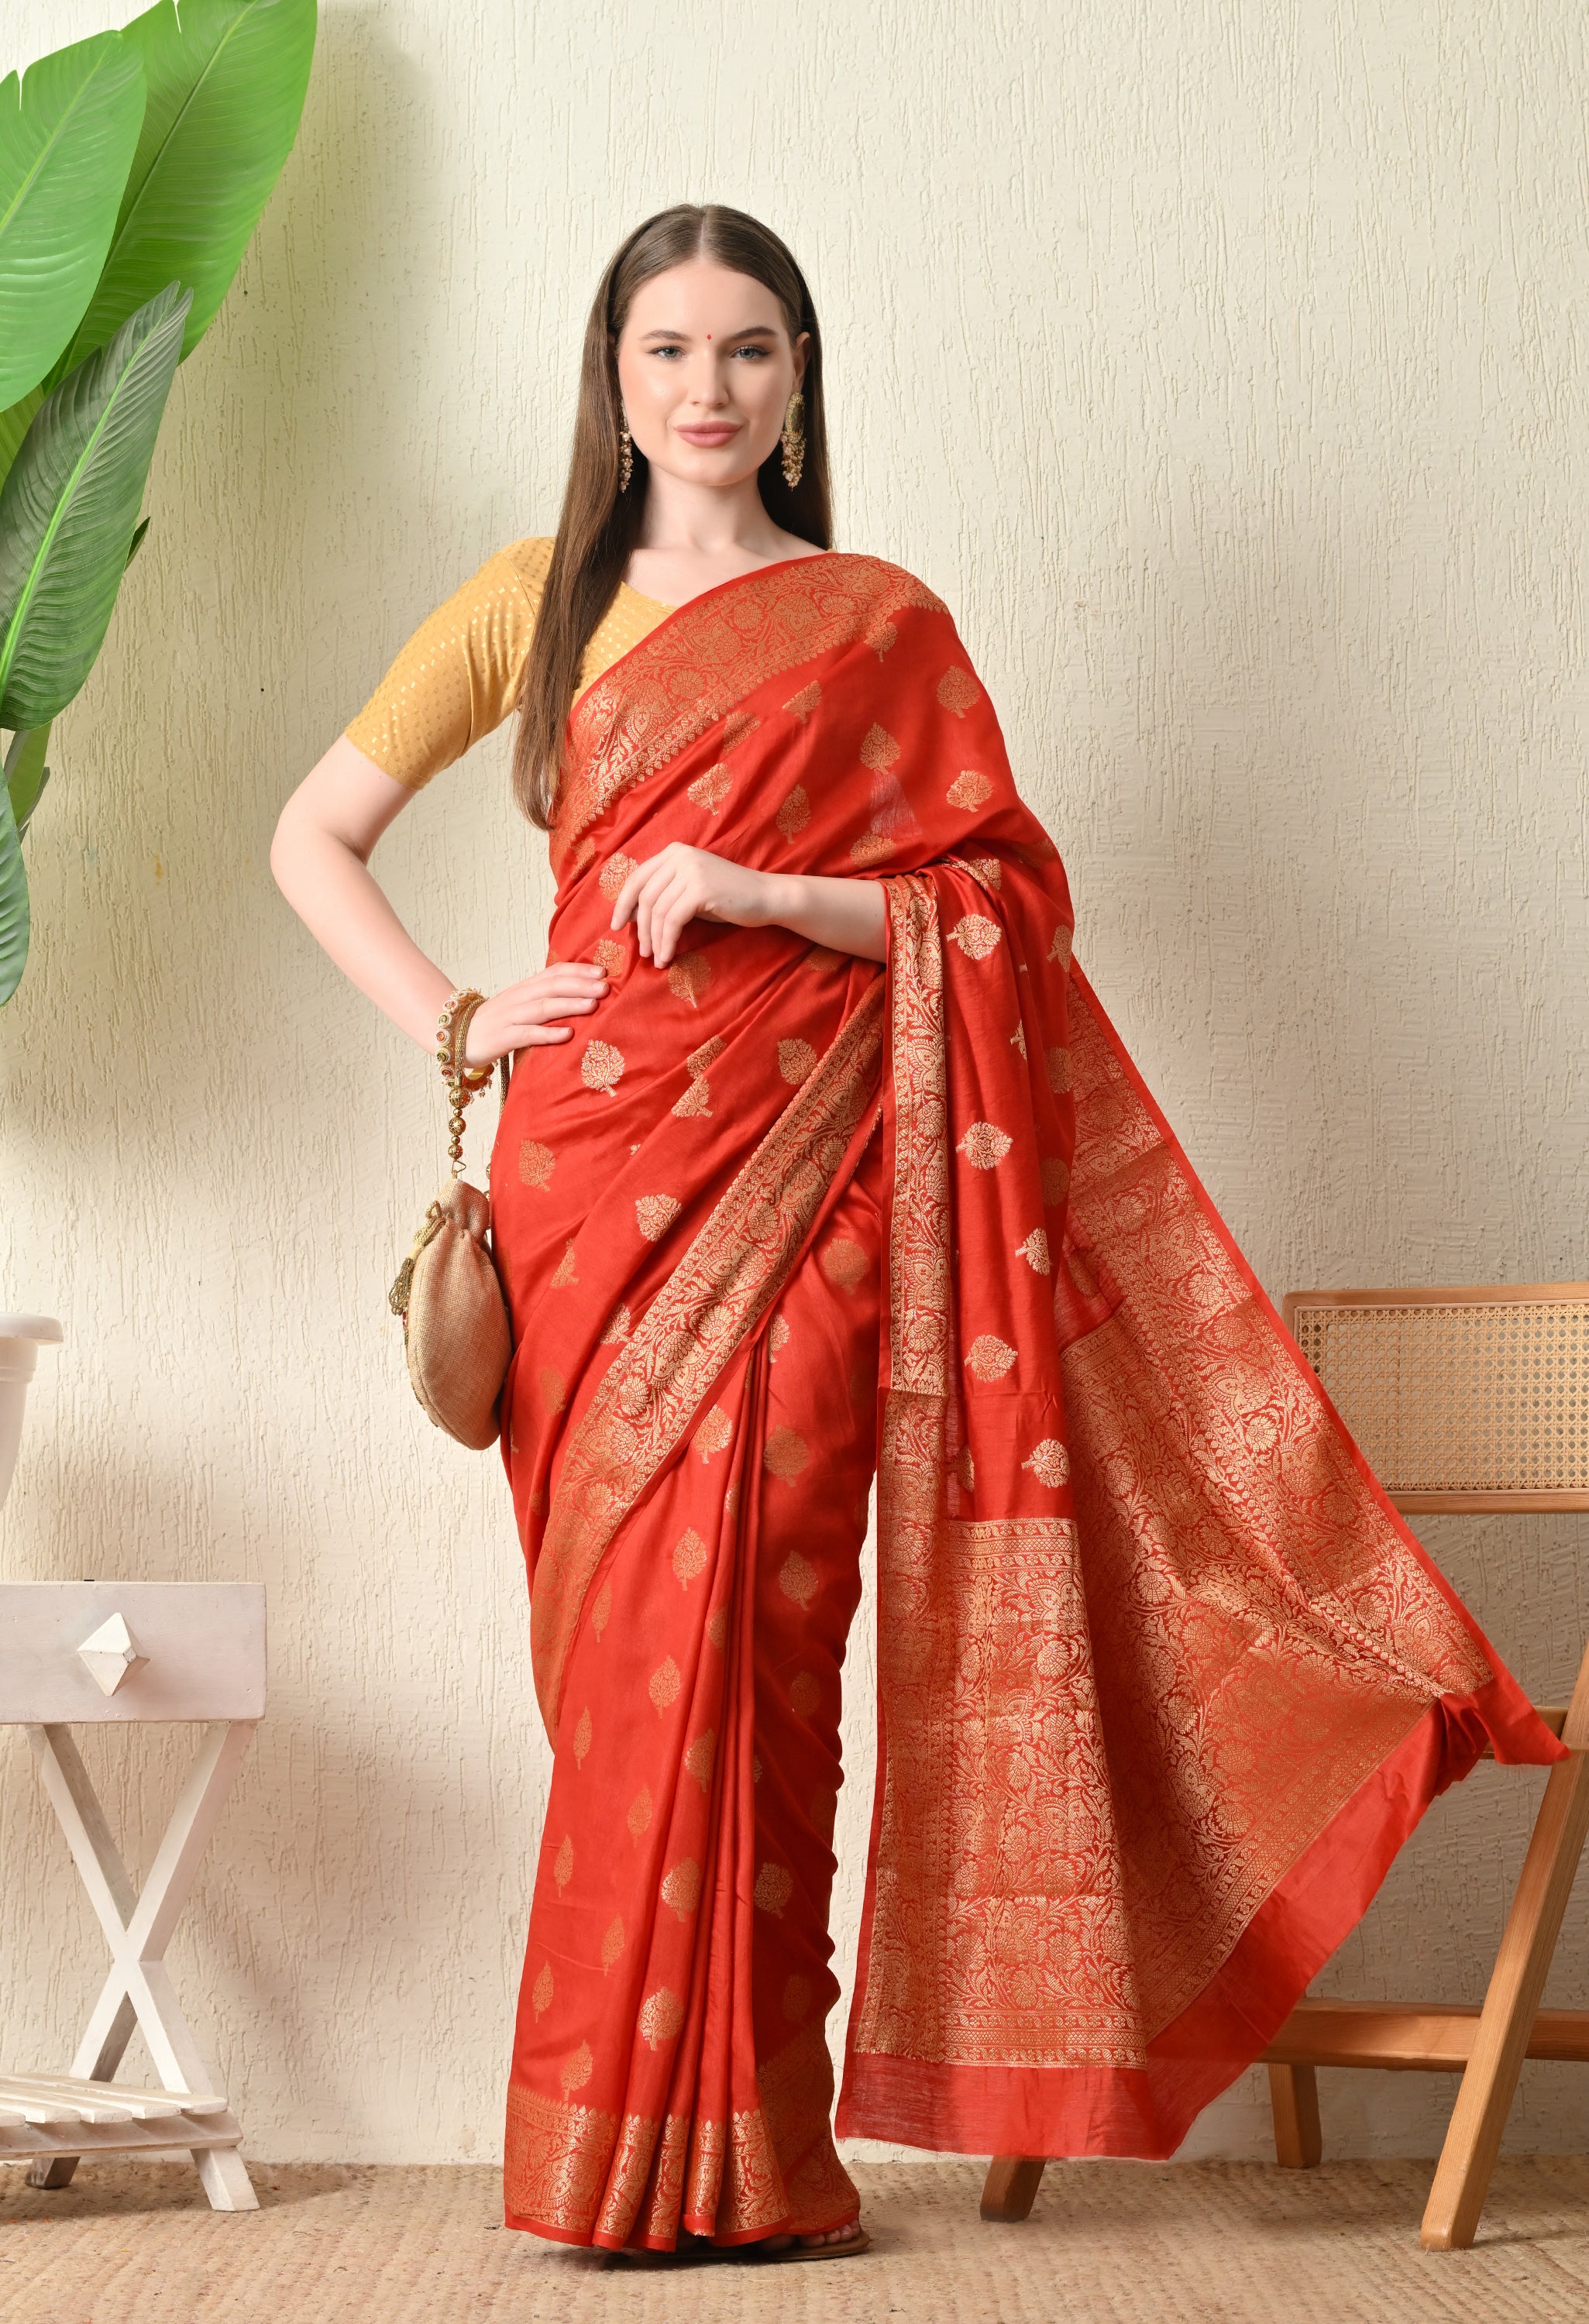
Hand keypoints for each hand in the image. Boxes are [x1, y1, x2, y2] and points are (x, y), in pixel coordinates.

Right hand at [462, 962, 606, 1063]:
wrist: (456, 1034)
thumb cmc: (498, 1021)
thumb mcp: (522, 1004)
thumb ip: (546, 997)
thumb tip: (581, 993)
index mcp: (526, 988)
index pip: (554, 972)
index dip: (578, 970)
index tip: (603, 971)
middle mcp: (519, 998)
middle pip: (552, 986)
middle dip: (580, 984)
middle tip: (605, 986)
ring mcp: (510, 1017)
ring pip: (543, 1007)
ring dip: (569, 1004)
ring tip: (593, 1004)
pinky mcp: (502, 1038)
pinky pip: (527, 1034)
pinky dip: (548, 1034)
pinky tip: (567, 1034)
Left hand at [610, 843, 779, 968]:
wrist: (766, 897)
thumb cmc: (727, 898)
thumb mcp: (689, 892)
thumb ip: (663, 896)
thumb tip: (628, 916)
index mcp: (673, 851)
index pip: (637, 877)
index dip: (623, 903)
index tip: (616, 926)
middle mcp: (679, 855)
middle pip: (644, 896)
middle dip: (639, 928)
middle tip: (642, 951)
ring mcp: (691, 870)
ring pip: (657, 911)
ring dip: (654, 939)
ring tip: (657, 958)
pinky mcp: (701, 888)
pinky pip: (672, 920)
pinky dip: (667, 941)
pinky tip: (668, 956)